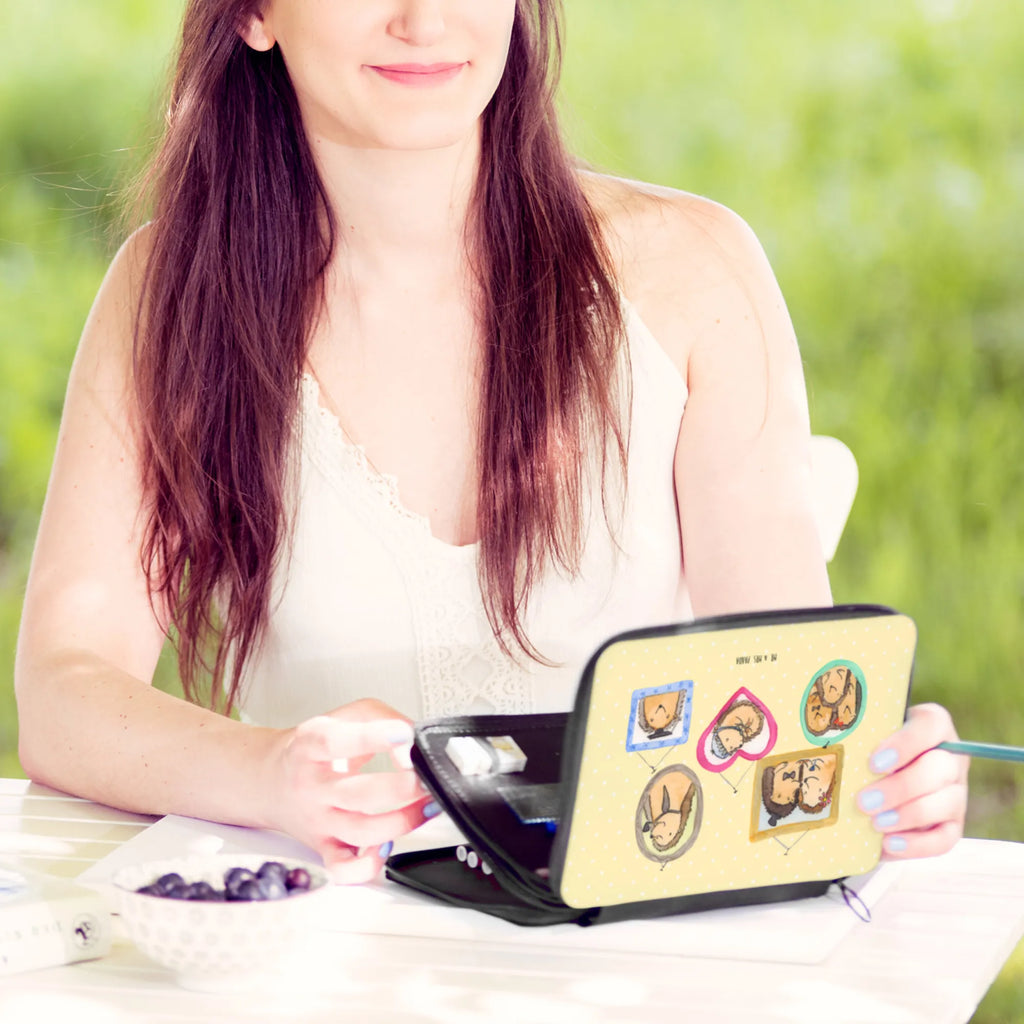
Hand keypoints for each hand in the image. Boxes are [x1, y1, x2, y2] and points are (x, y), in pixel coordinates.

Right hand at [268, 699, 435, 882]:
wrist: (271, 780)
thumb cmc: (314, 748)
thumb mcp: (343, 716)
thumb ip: (382, 718)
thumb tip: (412, 740)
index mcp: (311, 746)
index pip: (336, 742)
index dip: (373, 738)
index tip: (404, 735)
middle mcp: (311, 786)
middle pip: (358, 794)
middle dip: (402, 788)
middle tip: (426, 776)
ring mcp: (318, 820)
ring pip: (361, 832)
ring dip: (403, 821)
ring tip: (426, 805)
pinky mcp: (323, 847)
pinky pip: (344, 869)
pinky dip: (369, 865)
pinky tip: (388, 846)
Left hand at [856, 703, 968, 858]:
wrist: (875, 778)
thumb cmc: (868, 749)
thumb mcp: (868, 735)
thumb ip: (860, 735)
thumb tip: (831, 750)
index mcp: (933, 725)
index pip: (931, 724)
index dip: (905, 744)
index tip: (874, 763)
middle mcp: (951, 758)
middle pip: (940, 769)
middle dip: (900, 788)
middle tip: (864, 802)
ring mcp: (955, 793)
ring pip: (945, 804)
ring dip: (908, 815)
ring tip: (875, 823)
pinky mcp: (953, 824)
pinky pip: (945, 839)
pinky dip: (917, 844)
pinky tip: (889, 844)